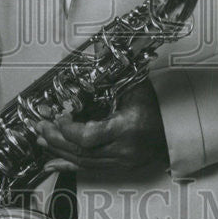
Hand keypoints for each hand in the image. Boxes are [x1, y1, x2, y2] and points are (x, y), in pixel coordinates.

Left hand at [35, 79, 168, 173]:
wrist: (176, 126)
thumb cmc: (157, 104)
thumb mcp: (134, 84)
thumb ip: (112, 72)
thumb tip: (95, 49)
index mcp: (127, 127)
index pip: (88, 136)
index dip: (67, 128)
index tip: (58, 115)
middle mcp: (124, 148)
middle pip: (81, 151)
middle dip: (56, 138)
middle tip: (41, 126)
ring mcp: (122, 161)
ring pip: (83, 162)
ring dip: (59, 150)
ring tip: (43, 139)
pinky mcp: (120, 166)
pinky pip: (90, 169)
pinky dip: (69, 164)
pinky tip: (52, 163)